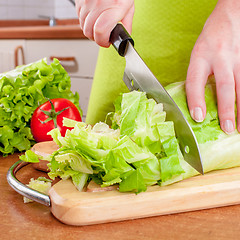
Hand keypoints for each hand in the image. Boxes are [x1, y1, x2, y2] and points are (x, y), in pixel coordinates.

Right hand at [75, 0, 134, 46]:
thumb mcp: (129, 6)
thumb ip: (126, 24)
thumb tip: (124, 37)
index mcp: (113, 7)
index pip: (100, 32)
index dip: (102, 41)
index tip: (107, 42)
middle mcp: (98, 4)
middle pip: (89, 32)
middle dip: (96, 38)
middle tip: (103, 36)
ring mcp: (87, 2)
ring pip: (83, 26)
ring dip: (90, 30)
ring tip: (99, 26)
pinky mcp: (80, 0)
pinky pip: (79, 18)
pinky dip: (85, 22)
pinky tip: (93, 18)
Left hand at [186, 0, 239, 133]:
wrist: (232, 13)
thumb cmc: (212, 37)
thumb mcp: (198, 54)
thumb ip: (198, 75)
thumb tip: (197, 101)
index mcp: (201, 56)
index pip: (195, 81)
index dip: (195, 100)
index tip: (198, 117)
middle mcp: (221, 57)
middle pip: (224, 86)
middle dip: (226, 109)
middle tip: (226, 128)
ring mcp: (239, 57)